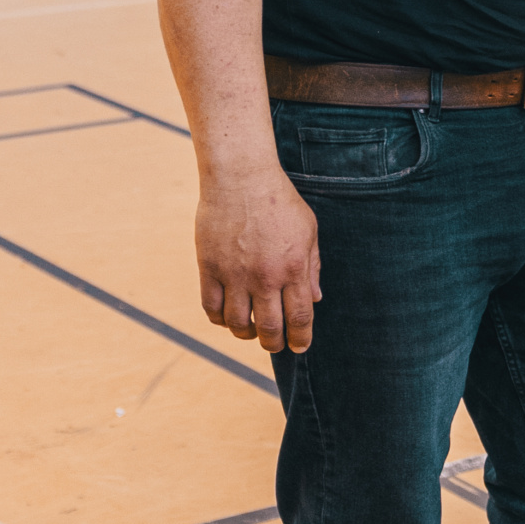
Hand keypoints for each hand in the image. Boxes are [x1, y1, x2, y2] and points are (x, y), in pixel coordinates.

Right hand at [195, 166, 321, 354]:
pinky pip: (212, 308)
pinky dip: (220, 320)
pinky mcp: (209, 268)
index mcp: (293, 267)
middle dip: (275, 344)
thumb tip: (315, 298)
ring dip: (246, 334)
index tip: (300, 346)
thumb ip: (313, 266)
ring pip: (237, 324)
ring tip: (251, 331)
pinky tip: (228, 317)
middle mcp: (264, 276)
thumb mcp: (308, 230)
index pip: (300, 316)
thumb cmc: (279, 201)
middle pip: (269, 327)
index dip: (300, 337)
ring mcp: (235, 274)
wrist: (241, 177)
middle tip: (275, 345)